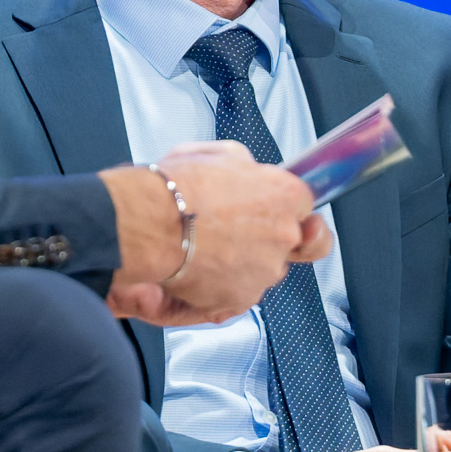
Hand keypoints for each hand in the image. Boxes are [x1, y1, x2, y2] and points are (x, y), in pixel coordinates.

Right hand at [105, 144, 329, 323]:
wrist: (146, 223)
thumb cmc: (175, 188)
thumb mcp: (219, 154)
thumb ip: (248, 167)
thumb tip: (251, 172)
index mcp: (285, 195)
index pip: (304, 205)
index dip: (283, 209)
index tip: (272, 211)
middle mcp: (284, 235)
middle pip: (289, 242)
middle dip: (269, 238)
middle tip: (236, 233)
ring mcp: (265, 270)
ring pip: (263, 270)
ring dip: (241, 263)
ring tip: (204, 249)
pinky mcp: (242, 298)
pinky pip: (239, 293)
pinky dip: (220, 285)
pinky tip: (196, 268)